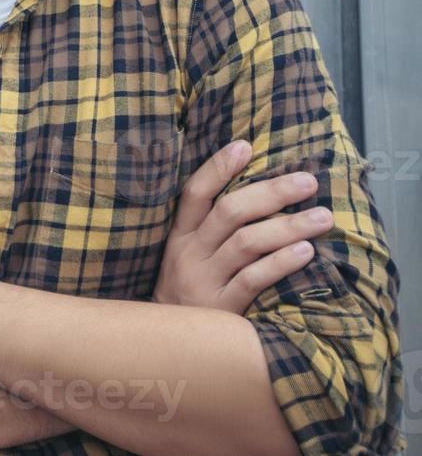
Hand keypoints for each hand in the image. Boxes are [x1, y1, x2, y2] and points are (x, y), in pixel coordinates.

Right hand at [153, 139, 332, 312]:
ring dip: (287, 226)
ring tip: (322, 217)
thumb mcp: (187, 255)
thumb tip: (257, 192)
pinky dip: (280, 264)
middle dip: (271, 193)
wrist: (168, 344)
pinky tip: (305, 252)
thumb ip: (211, 228)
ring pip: (246, 243)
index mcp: (180, 236)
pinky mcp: (222, 308)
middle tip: (307, 181)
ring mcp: (204, 281)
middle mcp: (189, 254)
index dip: (217, 168)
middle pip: (229, 213)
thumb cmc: (189, 291)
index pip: (194, 193)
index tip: (245, 146)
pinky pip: (253, 280)